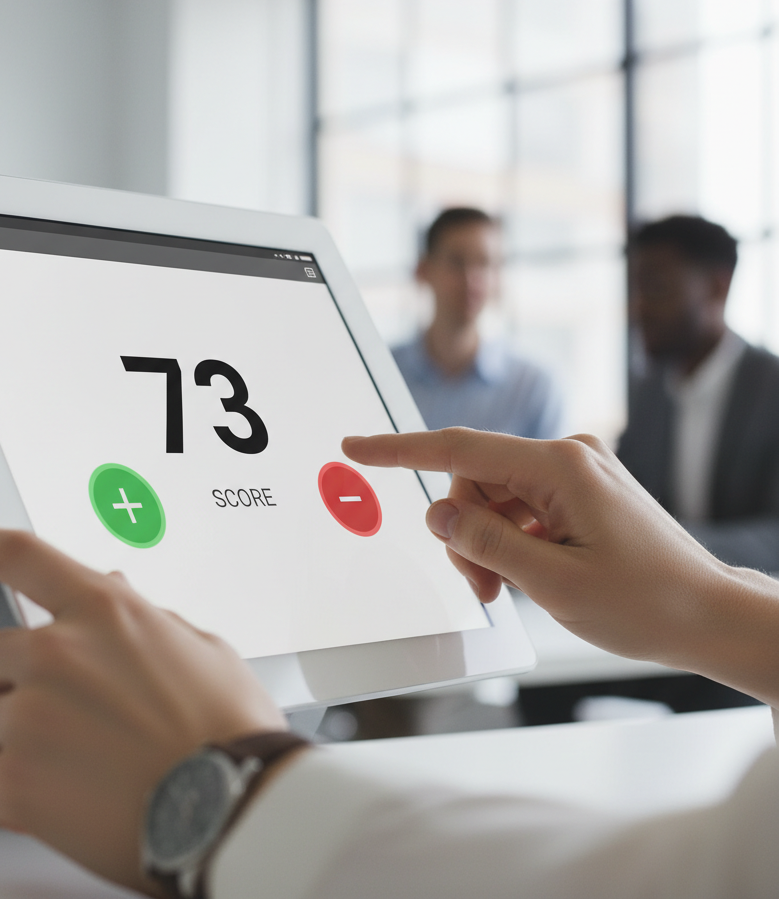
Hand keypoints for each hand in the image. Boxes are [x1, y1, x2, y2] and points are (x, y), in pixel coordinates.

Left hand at [0, 525, 286, 894]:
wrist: (238, 810)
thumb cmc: (231, 733)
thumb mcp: (203, 651)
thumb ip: (145, 618)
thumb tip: (115, 592)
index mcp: (104, 613)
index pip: (22, 557)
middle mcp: (58, 654)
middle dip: (6, 682)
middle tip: (45, 714)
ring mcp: (31, 717)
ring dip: (7, 743)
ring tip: (65, 767)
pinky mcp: (15, 783)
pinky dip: (2, 796)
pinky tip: (50, 801)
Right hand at [343, 429, 778, 706]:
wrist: (708, 615)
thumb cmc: (647, 603)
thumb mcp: (552, 582)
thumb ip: (485, 544)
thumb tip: (437, 514)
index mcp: (561, 467)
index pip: (460, 448)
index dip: (399, 450)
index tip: (356, 447)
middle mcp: (567, 455)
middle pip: (474, 479)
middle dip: (463, 530)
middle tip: (480, 586)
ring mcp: (574, 470)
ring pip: (493, 496)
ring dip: (487, 541)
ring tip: (506, 588)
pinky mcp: (578, 488)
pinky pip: (518, 504)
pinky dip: (509, 538)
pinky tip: (527, 572)